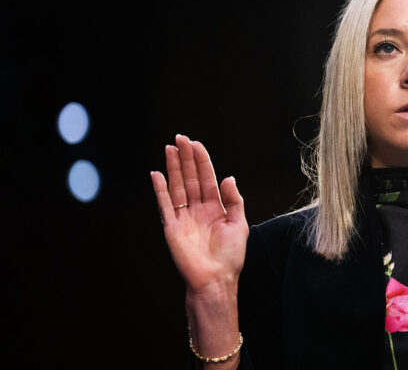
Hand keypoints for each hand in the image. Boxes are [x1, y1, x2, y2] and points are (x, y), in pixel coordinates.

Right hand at [151, 134, 248, 293]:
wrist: (216, 279)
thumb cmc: (230, 256)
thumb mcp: (239, 224)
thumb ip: (234, 200)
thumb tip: (228, 177)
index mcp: (215, 207)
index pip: (206, 178)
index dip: (201, 161)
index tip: (196, 144)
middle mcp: (198, 209)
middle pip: (190, 178)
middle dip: (186, 158)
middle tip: (180, 138)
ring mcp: (184, 217)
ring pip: (177, 186)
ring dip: (173, 167)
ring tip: (170, 148)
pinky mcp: (172, 227)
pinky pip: (165, 204)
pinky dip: (160, 189)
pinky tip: (157, 174)